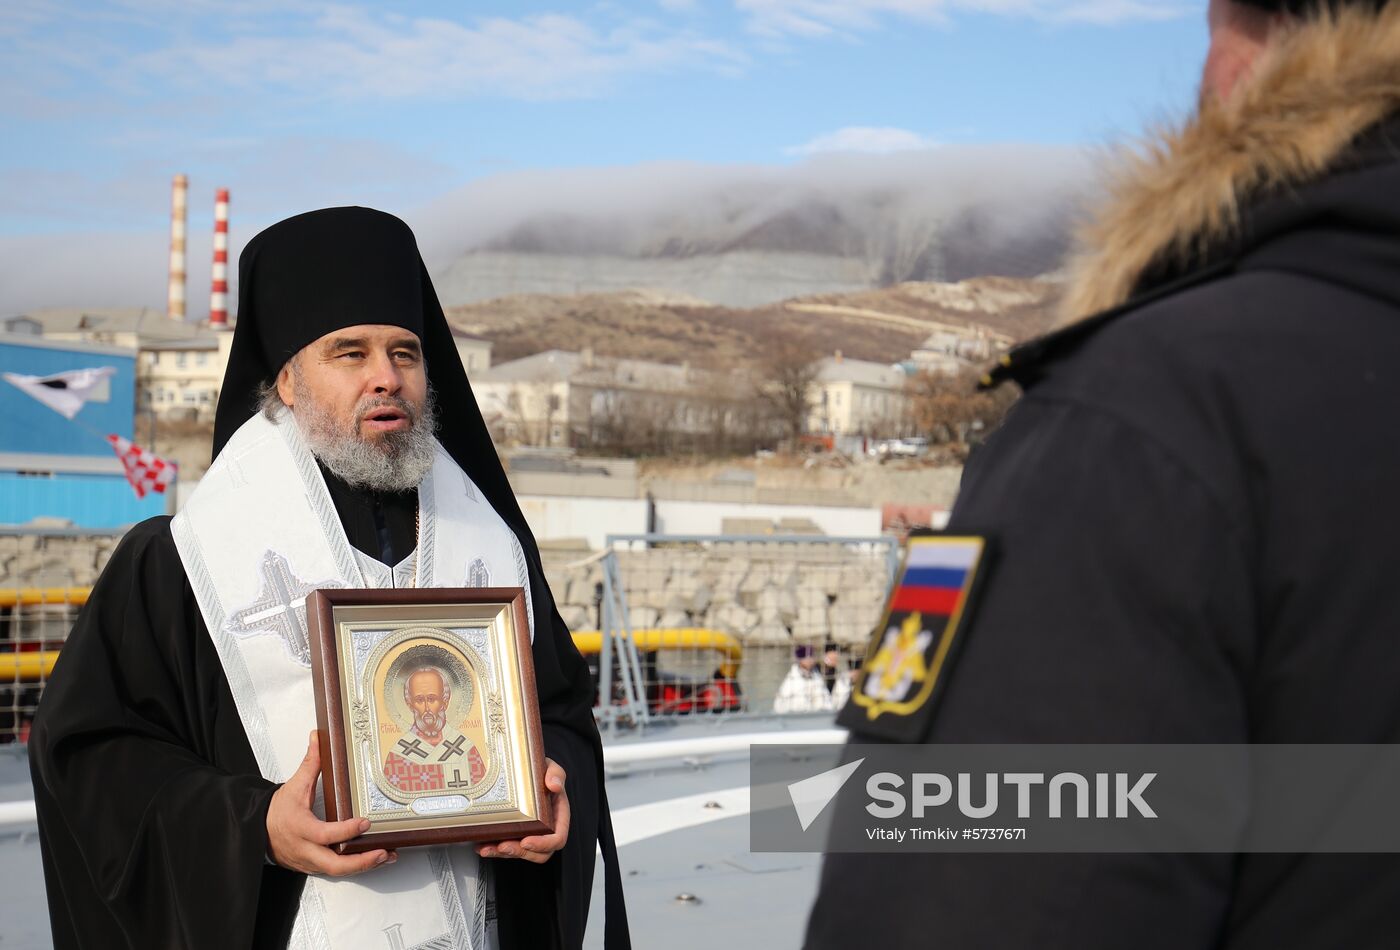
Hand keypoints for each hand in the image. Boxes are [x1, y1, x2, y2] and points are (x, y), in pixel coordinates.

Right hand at [267, 730, 396, 875]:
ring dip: (363, 866)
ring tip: (386, 856)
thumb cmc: (275, 812)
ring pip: (337, 871)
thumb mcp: (293, 786)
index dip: (346, 831)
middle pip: (334, 865)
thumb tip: (317, 738)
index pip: (325, 834)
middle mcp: (305, 849)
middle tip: (383, 851)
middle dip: (361, 861)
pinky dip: (355, 867)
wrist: (257, 831)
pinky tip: (373, 860)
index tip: (365, 822)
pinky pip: (335, 871)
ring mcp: (309, 862)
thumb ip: (310, 763)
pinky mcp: (312, 867)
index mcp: (300, 828)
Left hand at [476, 758, 569, 864]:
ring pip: (520, 853)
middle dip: (520, 853)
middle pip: (538, 853)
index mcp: (558, 816)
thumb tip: (554, 786)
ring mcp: (529, 833)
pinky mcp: (514, 834)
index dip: (544, 844)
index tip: (527, 841)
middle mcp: (545, 829)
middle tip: (504, 845)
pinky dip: (493, 849)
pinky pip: (505, 848)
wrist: (524, 769)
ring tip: (489, 848)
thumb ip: (556, 774)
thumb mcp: (551, 768)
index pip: (557, 839)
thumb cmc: (541, 772)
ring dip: (503, 854)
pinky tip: (482, 845)